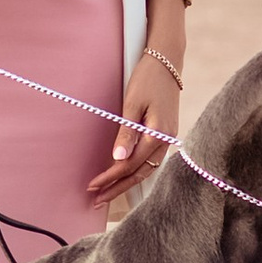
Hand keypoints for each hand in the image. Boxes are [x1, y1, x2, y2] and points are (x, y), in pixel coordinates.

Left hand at [87, 55, 177, 205]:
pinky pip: (152, 161)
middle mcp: (166, 141)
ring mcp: (168, 139)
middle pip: (140, 174)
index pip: (130, 165)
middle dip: (117, 188)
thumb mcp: (133, 103)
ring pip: (147, 170)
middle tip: (97, 199)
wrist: (168, 62)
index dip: (110, 177)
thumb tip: (118, 158)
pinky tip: (126, 176)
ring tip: (108, 193)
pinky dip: (138, 171)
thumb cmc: (148, 79)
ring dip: (127, 182)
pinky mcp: (166, 135)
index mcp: (158, 134)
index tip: (93, 186)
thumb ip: (126, 132)